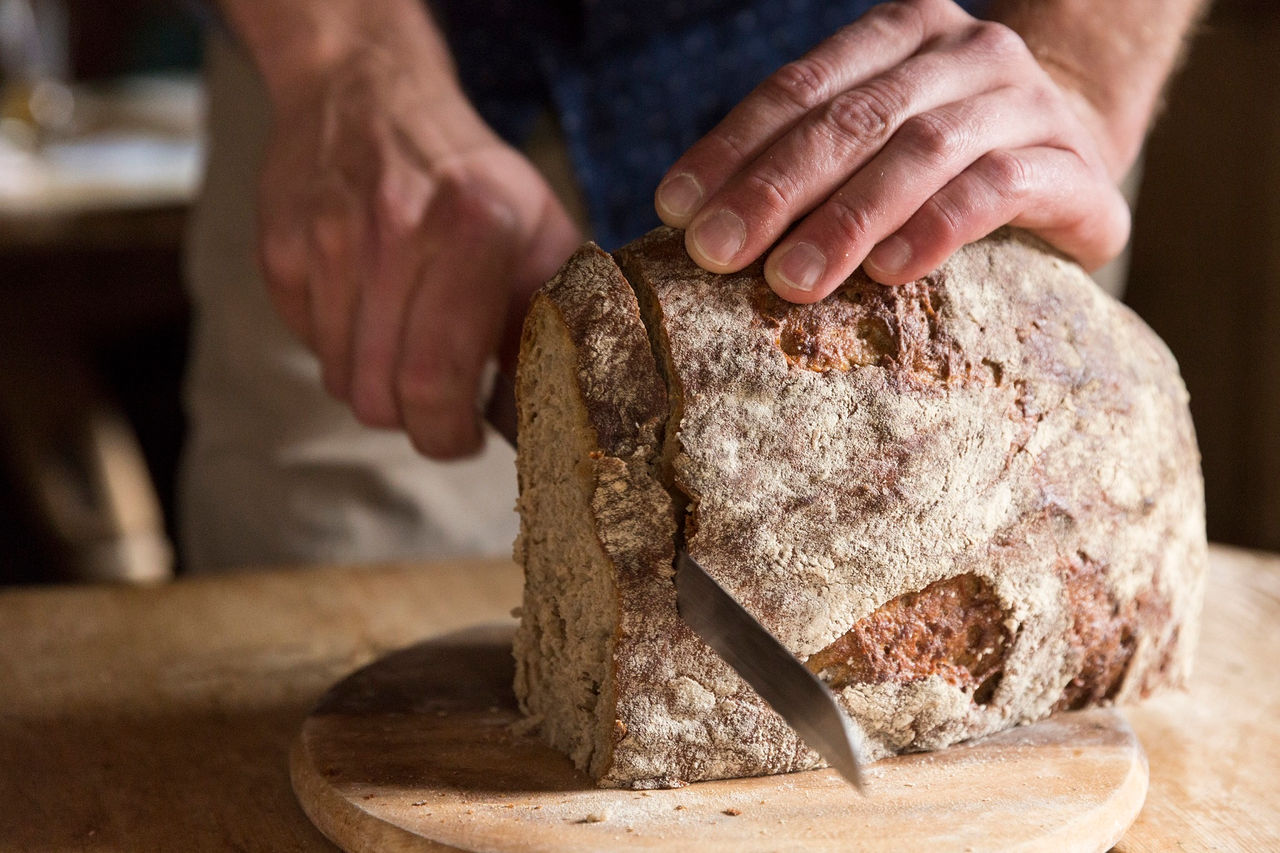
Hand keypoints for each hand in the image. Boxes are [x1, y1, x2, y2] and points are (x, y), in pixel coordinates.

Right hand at [256, 49, 580, 457]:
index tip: (463, 437)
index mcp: (477, 227)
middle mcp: (397, 229)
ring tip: (407, 350)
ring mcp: (328, 237)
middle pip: (382, 394)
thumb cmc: (468, 174)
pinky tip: (368, 310)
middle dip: (414, 423)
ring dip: (376, 387)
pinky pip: (307, 343)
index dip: (449, 433)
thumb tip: (553, 407)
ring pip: (341, 379)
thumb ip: (550, 317)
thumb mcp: (537, 230)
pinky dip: (339, 348)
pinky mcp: (280, 245)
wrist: (368, 89)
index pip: (439, 379)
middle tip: (437, 409)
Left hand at [654, 0, 1129, 300]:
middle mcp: (968, 52)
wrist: (1073, 160)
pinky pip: (999, 190)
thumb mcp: (871, 138)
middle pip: (854, 118)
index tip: (676, 209)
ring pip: (922, 151)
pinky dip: (936, 228)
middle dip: (776, 189)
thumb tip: (698, 225)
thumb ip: (805, 158)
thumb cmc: (942, 161)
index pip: (802, 84)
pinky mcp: (1074, 169)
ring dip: (847, 218)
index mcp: (904, 30)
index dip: (732, 147)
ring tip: (790, 280)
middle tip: (716, 252)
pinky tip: (888, 272)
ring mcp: (1026, 105)